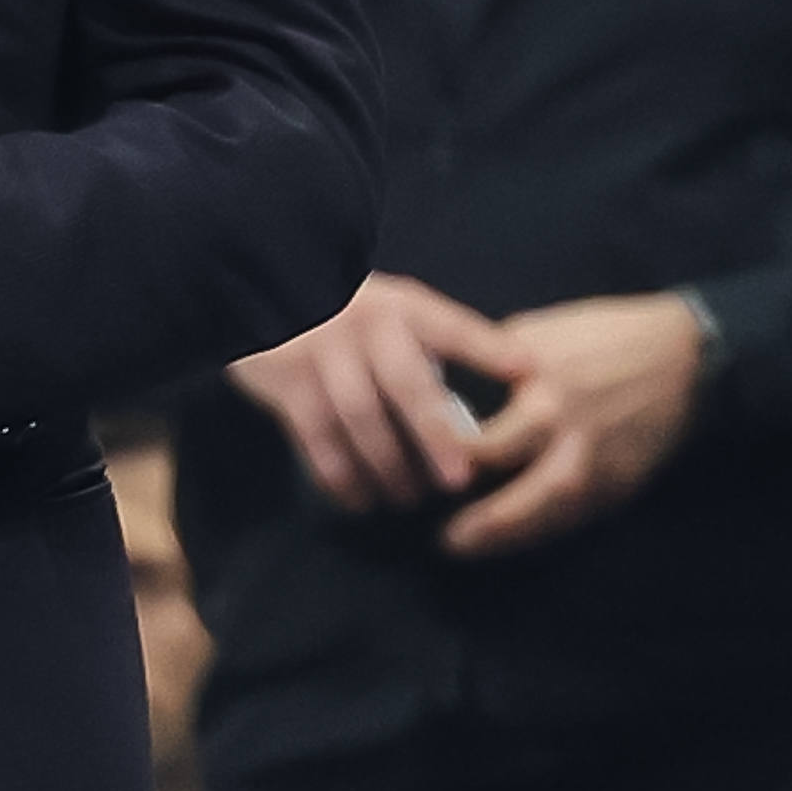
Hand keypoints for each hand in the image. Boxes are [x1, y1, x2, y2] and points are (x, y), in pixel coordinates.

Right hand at [230, 275, 528, 509]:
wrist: (262, 289)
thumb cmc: (345, 313)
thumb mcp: (390, 309)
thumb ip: (432, 343)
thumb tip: (507, 382)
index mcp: (399, 307)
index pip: (451, 327)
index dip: (490, 349)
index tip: (529, 374)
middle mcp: (364, 327)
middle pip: (406, 386)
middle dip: (434, 437)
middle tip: (458, 482)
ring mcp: (322, 355)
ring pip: (361, 422)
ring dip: (388, 469)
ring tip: (408, 499)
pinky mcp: (287, 384)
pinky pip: (317, 440)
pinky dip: (340, 478)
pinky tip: (360, 500)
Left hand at [440, 292, 706, 557]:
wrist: (686, 359)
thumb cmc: (603, 338)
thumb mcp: (537, 334)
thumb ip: (494, 369)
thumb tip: (449, 399)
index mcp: (539, 383)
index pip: (480, 434)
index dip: (442, 454)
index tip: (415, 465)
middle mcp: (566, 427)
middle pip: (510, 485)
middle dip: (474, 518)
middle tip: (434, 530)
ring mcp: (597, 463)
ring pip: (543, 516)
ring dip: (501, 538)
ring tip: (462, 546)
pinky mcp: (620, 486)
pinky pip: (572, 520)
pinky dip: (538, 534)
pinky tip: (510, 540)